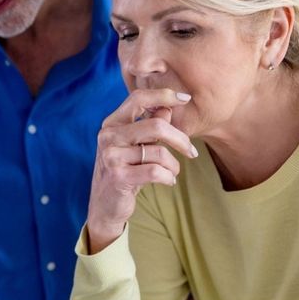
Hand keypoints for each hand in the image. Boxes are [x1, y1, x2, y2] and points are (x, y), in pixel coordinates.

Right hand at [87, 89, 197, 253]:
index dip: (163, 95)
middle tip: (192, 152)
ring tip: (172, 172)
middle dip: (181, 140)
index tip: (186, 98)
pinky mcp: (118, 176)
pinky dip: (168, 177)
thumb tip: (168, 107)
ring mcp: (111, 156)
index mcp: (112, 123)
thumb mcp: (136, 146)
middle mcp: (108, 136)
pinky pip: (156, 172)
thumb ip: (150, 125)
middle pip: (156, 126)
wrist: (105, 205)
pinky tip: (168, 181)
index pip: (138, 98)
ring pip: (159, 152)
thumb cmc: (125, 170)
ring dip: (174, 165)